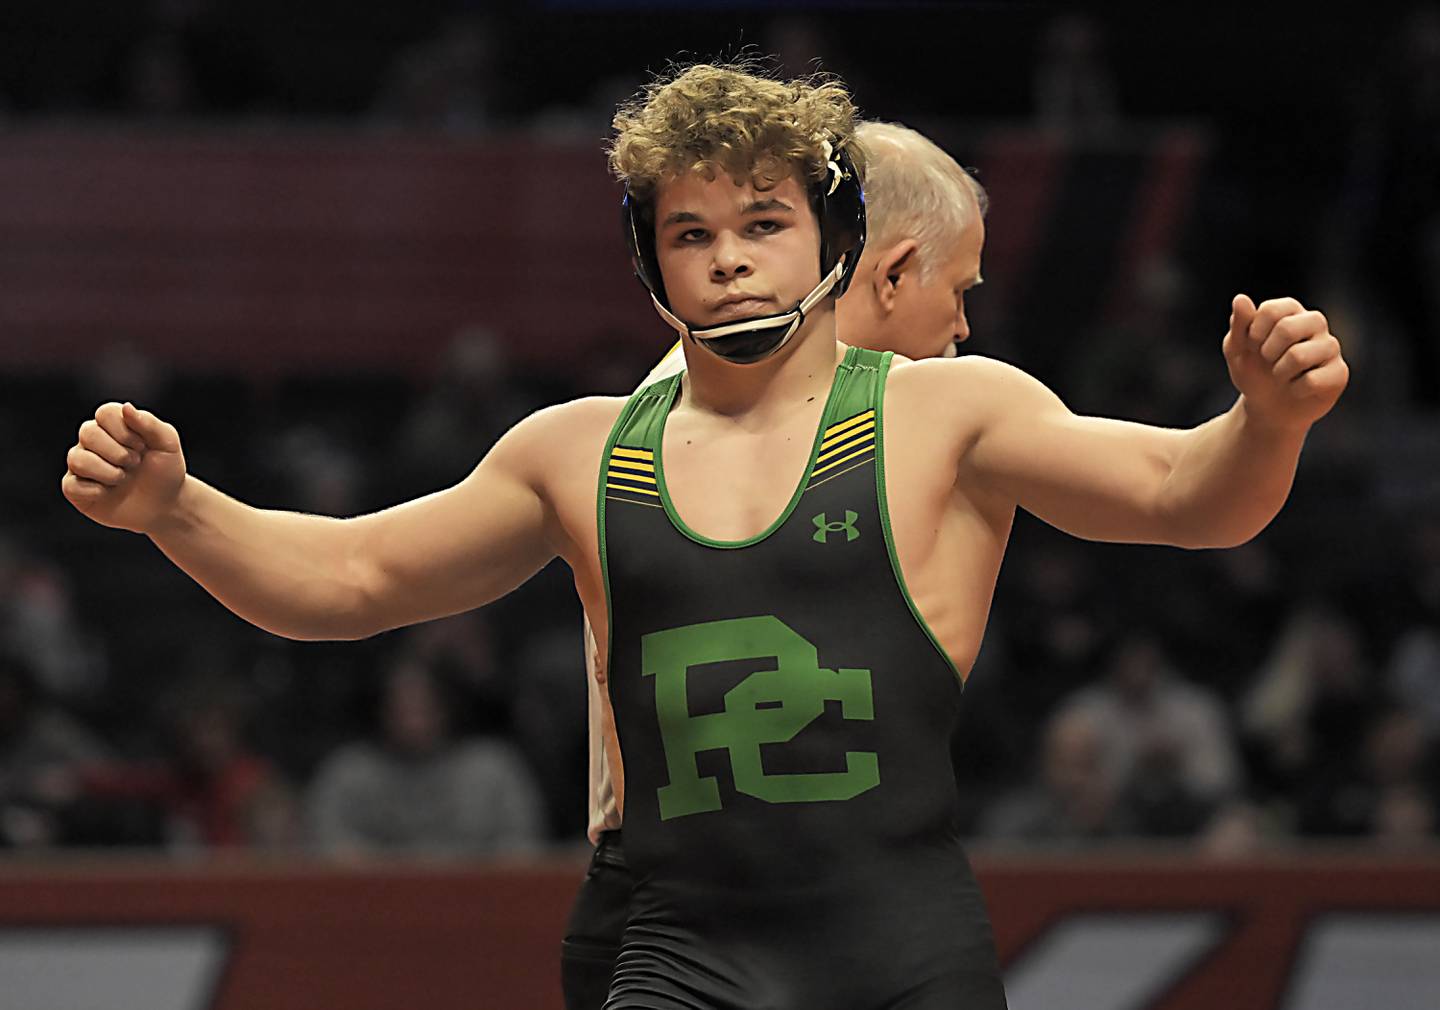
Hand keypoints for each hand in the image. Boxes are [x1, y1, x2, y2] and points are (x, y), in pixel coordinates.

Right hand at [61, 402, 186, 533]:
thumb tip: (126, 407)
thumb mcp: (167, 444)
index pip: (104, 413)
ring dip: (109, 472)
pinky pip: (71, 485)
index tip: (143, 446)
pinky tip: (109, 492)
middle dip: (118, 453)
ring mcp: (81, 463)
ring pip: (77, 459)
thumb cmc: (165, 471)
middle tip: (135, 463)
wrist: (164, 505)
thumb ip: (149, 424)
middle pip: (88, 433)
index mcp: (113, 424)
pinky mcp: (74, 488)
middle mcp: (92, 440)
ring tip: (124, 478)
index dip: (124, 431)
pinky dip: (96, 491)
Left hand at [1223, 294, 1348, 430]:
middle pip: (1287, 328)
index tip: (1253, 346)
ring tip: (1282, 376)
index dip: (1253, 334)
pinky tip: (1297, 389)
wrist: (1267, 408)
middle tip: (1268, 362)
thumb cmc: (1254, 372)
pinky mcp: (1339, 372)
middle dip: (1267, 352)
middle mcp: (1315, 323)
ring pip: (1299, 355)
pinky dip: (1295, 390)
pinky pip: (1313, 380)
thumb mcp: (1237, 349)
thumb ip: (1239, 324)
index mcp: (1290, 311)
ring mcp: (1330, 347)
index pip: (1271, 310)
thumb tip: (1240, 298)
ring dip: (1279, 373)